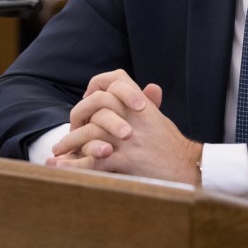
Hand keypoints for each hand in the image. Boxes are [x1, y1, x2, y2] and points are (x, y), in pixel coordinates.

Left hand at [47, 69, 200, 183]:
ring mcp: (130, 139)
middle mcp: (134, 117)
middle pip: (96, 104)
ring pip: (90, 133)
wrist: (190, 168)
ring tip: (57, 153)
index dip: (97, 86)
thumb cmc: (172, 145)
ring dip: (70, 143)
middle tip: (69, 129)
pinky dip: (75, 165)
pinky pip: (96, 161)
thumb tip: (149, 87)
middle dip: (77, 116)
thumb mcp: (161, 119)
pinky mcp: (128, 160)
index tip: (88, 99)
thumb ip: (149, 103)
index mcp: (142, 104)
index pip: (114, 79)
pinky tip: (60, 167)